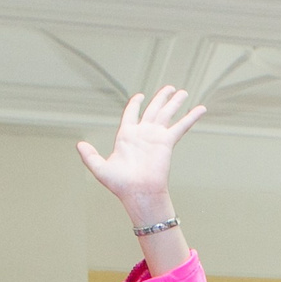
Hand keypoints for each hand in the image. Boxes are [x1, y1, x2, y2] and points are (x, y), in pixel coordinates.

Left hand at [76, 86, 206, 221]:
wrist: (138, 193)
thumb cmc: (121, 185)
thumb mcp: (100, 168)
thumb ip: (90, 156)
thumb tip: (79, 144)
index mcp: (127, 136)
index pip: (132, 114)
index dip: (135, 104)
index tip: (140, 96)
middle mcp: (142, 134)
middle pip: (153, 109)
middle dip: (161, 98)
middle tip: (170, 88)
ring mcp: (156, 136)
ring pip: (166, 113)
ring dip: (174, 102)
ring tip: (182, 92)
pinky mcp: (167, 142)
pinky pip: (180, 126)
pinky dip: (191, 117)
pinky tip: (201, 109)